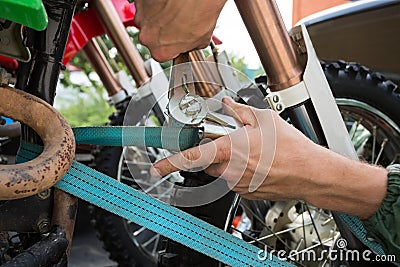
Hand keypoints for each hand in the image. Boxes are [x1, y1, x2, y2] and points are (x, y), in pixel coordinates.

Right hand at [134, 0, 226, 61]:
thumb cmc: (199, 13)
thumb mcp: (202, 39)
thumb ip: (191, 46)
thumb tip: (193, 44)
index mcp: (160, 52)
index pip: (161, 54)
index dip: (171, 46)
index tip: (177, 40)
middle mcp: (147, 37)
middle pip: (152, 37)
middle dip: (162, 31)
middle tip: (177, 22)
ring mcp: (142, 17)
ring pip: (148, 20)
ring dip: (158, 17)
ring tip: (174, 10)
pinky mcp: (141, 1)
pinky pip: (147, 5)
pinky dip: (155, 4)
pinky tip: (169, 2)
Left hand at [151, 96, 318, 200]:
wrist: (309, 172)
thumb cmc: (290, 148)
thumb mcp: (264, 119)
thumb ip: (239, 111)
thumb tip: (227, 104)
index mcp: (229, 150)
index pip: (192, 157)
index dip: (170, 163)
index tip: (157, 168)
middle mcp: (230, 170)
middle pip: (208, 160)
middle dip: (214, 150)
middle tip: (234, 140)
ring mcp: (238, 183)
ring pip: (222, 170)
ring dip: (230, 159)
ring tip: (253, 151)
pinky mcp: (246, 192)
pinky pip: (235, 179)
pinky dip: (242, 169)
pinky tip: (260, 162)